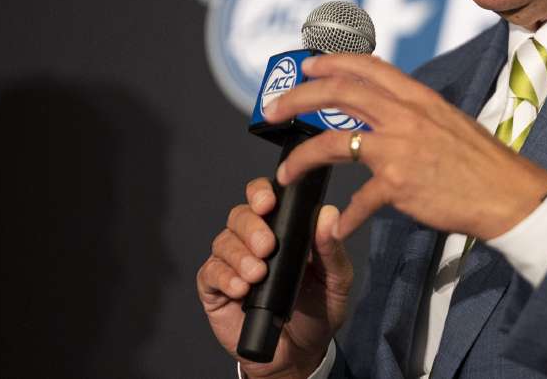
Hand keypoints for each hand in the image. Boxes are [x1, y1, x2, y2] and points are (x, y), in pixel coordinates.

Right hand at [196, 178, 352, 378]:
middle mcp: (253, 241)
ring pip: (223, 242)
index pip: (264, 198)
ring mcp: (233, 264)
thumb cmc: (318, 311)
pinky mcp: (216, 289)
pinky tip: (242, 288)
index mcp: (283, 231)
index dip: (260, 193)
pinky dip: (225, 277)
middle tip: (268, 247)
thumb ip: (331, 249)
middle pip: (239, 215)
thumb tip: (328, 214)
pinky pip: (210, 272)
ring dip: (240, 255)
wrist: (300, 354)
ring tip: (258, 275)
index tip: (268, 203)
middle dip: (252, 227)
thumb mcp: (336, 280)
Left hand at [262, 53, 546, 240]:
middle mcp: (406, 114)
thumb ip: (415, 115)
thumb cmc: (482, 164)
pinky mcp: (399, 183)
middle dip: (297, 97)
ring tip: (285, 173)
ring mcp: (400, 147)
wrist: (507, 194)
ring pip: (333, 141)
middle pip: (338, 93)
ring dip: (302, 158)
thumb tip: (387, 112)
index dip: (330, 62)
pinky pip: (358, 201)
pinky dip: (346, 217)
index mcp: (419, 97)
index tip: (307, 66)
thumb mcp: (449, 122)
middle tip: (272, 109)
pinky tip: (340, 227)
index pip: (366, 66)